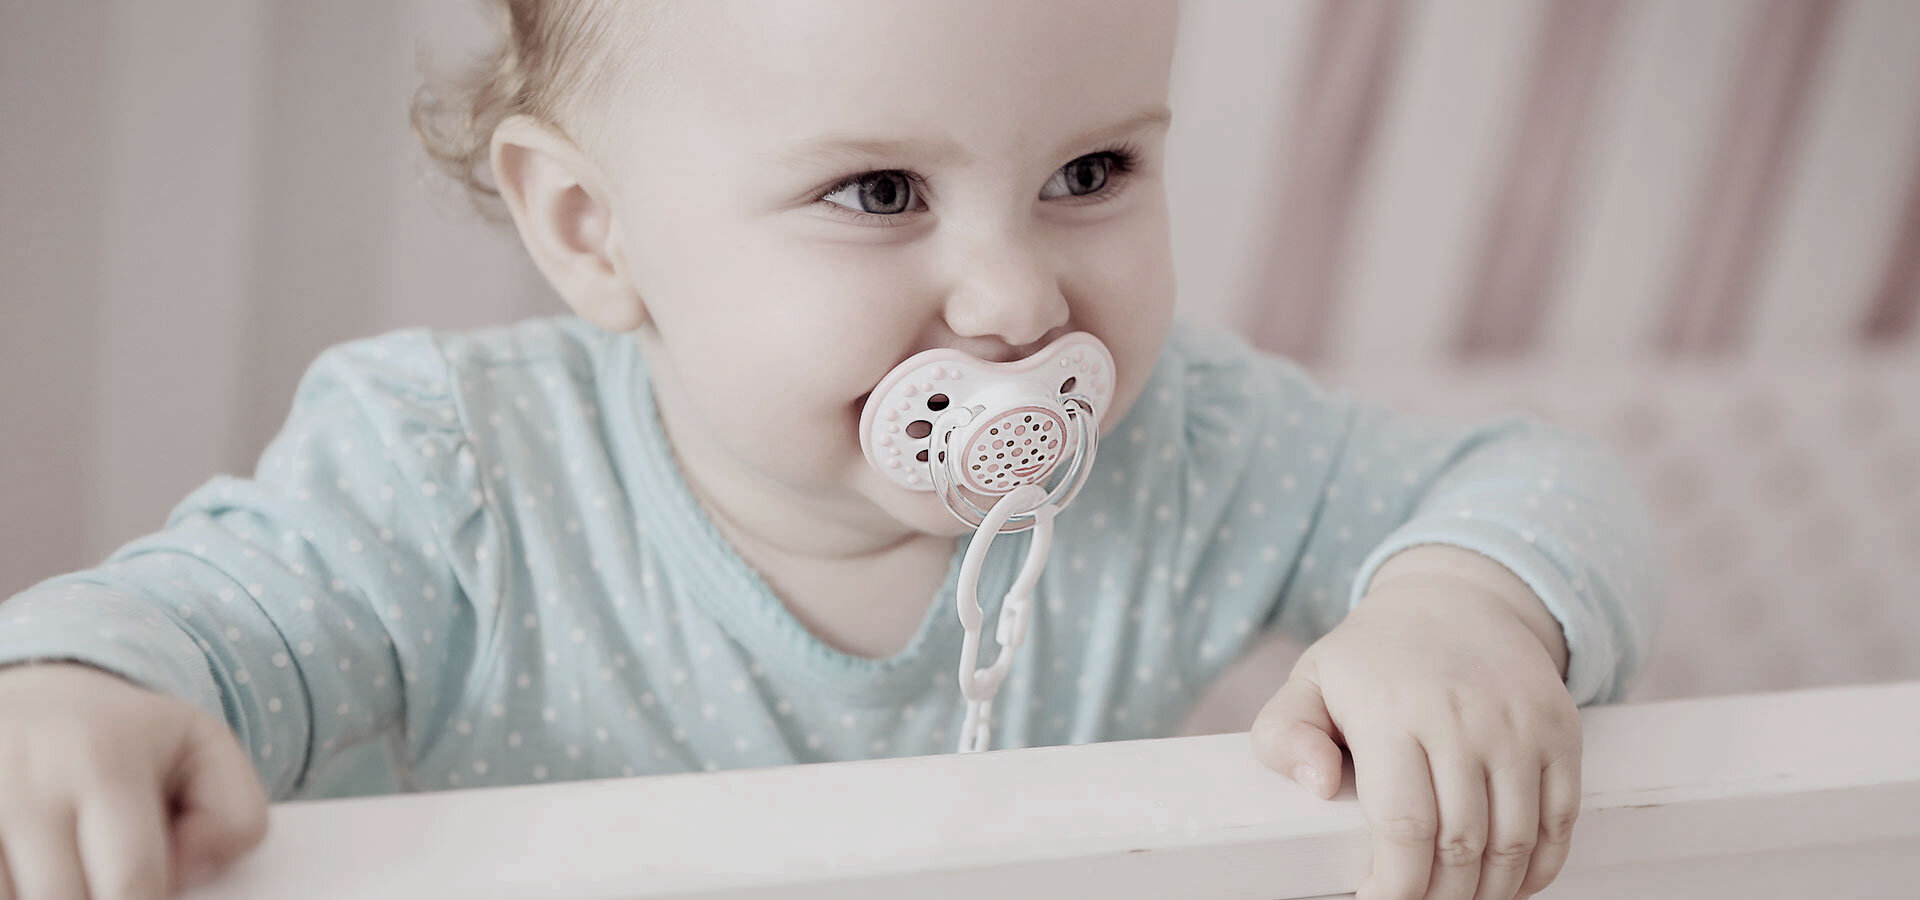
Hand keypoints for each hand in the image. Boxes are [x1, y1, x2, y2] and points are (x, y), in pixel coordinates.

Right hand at [0, 662, 267, 898]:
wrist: (39, 696)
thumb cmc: (134, 739)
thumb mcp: (206, 752)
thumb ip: (235, 816)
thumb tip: (188, 874)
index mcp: (102, 759)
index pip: (132, 882)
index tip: (156, 892)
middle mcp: (23, 781)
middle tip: (113, 872)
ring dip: (46, 897)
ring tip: (70, 865)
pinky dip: (14, 889)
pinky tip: (32, 869)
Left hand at [1249, 557, 1582, 899]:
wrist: (1456, 600)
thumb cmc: (1373, 658)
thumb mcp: (1309, 682)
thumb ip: (1284, 734)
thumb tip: (1317, 785)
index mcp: (1391, 710)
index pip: (1403, 826)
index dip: (1395, 884)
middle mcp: (1463, 717)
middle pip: (1462, 846)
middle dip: (1439, 895)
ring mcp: (1519, 725)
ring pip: (1514, 843)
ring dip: (1487, 890)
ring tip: (1455, 895)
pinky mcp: (1562, 731)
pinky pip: (1561, 822)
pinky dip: (1537, 868)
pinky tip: (1504, 881)